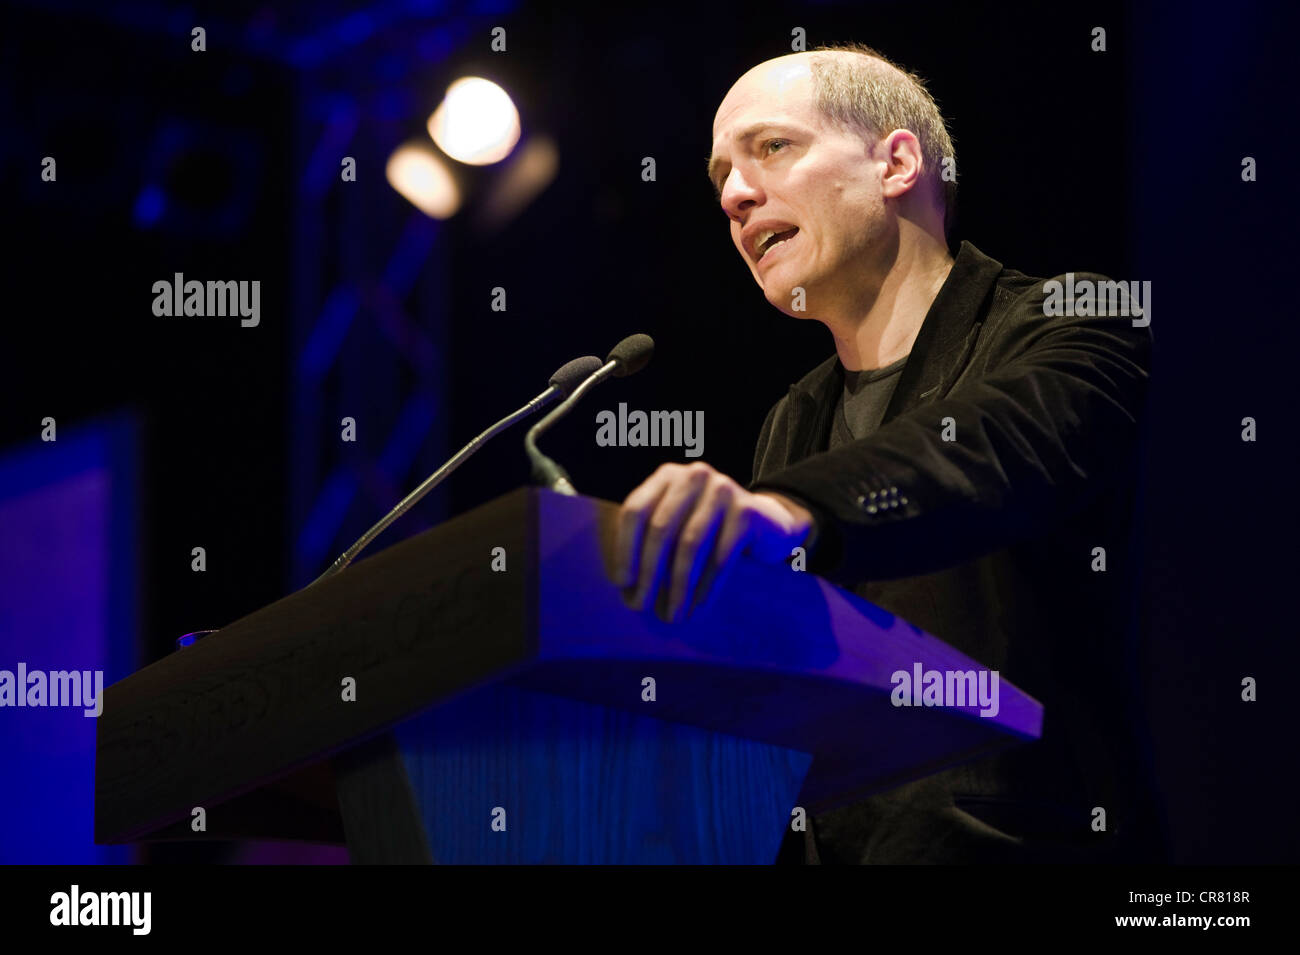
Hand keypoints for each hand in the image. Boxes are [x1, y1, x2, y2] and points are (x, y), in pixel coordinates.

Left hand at [613, 462, 813, 622]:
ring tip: (673, 615)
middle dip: (649, 573)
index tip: (621, 584)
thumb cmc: (708, 532)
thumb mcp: (675, 529)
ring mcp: (723, 489)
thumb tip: (622, 586)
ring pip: (690, 546)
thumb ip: (646, 544)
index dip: (624, 548)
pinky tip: (699, 606)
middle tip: (643, 607)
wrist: (765, 525)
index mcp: (667, 476)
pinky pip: (721, 556)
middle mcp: (694, 475)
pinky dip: (707, 586)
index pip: (636, 511)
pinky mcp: (747, 511)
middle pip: (661, 529)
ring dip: (678, 587)